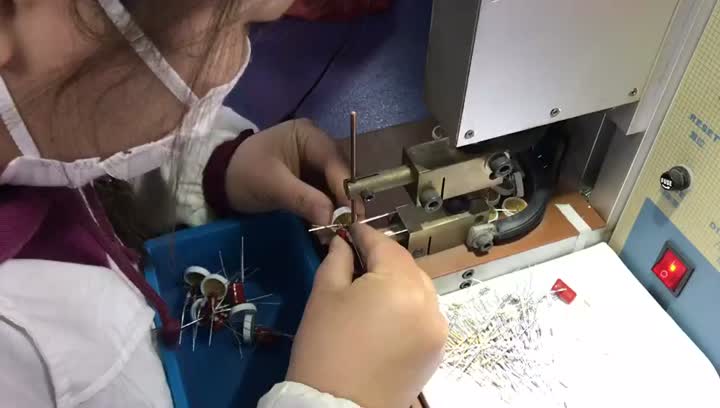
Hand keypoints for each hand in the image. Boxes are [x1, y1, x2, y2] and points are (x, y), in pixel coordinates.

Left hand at [225, 119, 362, 224]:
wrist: (220, 181)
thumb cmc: (244, 174)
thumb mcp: (272, 186)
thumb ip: (304, 199)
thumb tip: (332, 218)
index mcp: (308, 135)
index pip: (334, 161)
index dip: (345, 187)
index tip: (352, 213)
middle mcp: (318, 145)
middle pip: (340, 173)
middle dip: (346, 199)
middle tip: (353, 225)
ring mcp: (315, 162)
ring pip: (336, 186)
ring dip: (340, 208)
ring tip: (345, 229)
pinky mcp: (311, 179)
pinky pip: (327, 194)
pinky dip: (329, 210)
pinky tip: (332, 226)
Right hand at [287, 224, 447, 406]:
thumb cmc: (325, 349)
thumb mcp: (323, 295)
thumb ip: (337, 260)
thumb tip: (344, 243)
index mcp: (400, 284)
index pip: (384, 245)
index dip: (364, 234)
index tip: (349, 230)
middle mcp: (428, 301)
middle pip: (406, 266)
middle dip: (382, 260)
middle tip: (355, 262)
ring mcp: (437, 328)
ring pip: (418, 289)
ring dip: (397, 283)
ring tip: (369, 293)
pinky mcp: (436, 350)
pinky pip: (424, 315)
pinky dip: (408, 308)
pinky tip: (385, 318)